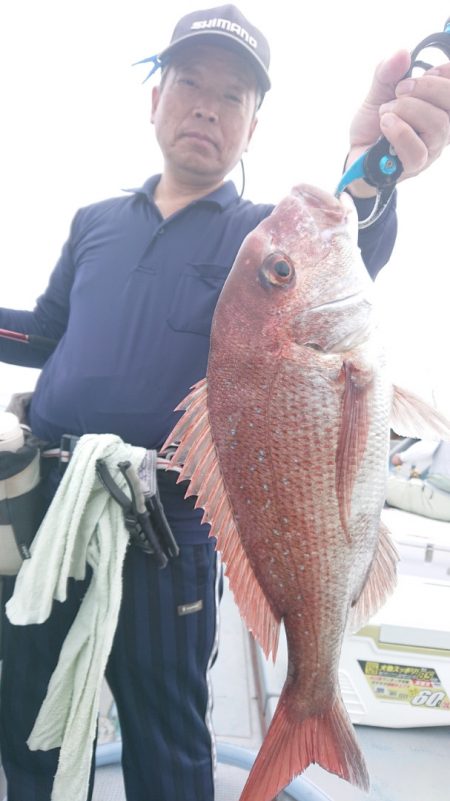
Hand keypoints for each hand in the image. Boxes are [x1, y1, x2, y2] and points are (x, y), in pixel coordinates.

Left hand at [345, 50, 449, 197]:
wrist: (356, 155)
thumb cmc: (374, 127)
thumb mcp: (378, 93)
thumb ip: (388, 74)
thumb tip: (402, 53)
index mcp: (438, 107)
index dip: (447, 73)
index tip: (427, 70)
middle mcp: (441, 128)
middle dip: (426, 87)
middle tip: (399, 90)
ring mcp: (431, 149)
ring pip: (437, 125)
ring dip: (407, 110)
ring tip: (385, 112)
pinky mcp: (414, 166)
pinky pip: (417, 150)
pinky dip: (400, 132)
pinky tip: (386, 125)